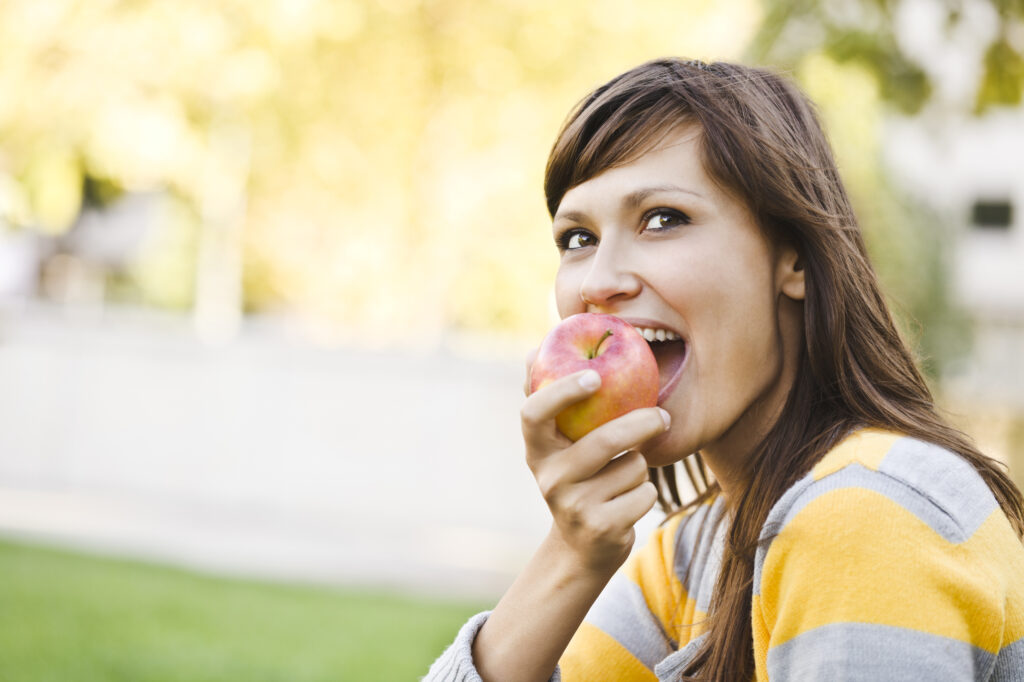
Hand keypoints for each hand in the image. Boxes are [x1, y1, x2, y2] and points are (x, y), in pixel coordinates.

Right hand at [521, 357, 669, 574]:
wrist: (581, 546)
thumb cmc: (577, 476)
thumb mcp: (558, 444)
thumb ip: (553, 399)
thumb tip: (536, 347)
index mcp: (536, 448)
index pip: (535, 412)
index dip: (563, 391)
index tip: (596, 376)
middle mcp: (549, 477)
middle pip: (602, 441)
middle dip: (639, 423)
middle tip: (662, 415)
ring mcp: (573, 506)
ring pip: (632, 467)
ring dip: (640, 467)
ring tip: (625, 475)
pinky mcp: (601, 528)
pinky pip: (644, 495)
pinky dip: (646, 493)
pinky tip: (628, 502)